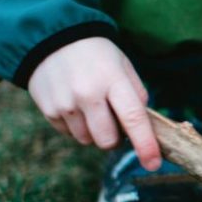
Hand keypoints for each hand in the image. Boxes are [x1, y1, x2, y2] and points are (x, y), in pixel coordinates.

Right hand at [28, 37, 161, 169]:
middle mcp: (88, 94)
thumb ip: (136, 95)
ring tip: (91, 106)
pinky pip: (69, 134)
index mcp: (113, 80)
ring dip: (94, 131)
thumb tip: (143, 127)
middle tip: (114, 119)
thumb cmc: (96, 55)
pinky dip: (76, 126)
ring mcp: (66, 104)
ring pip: (88, 140)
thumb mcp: (122, 66)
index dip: (145, 144)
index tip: (153, 164)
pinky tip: (74, 104)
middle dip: (115, 138)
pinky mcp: (48, 110)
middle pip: (108, 140)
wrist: (50, 37)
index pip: (133, 118)